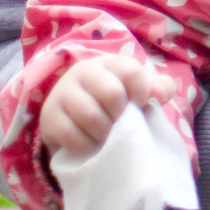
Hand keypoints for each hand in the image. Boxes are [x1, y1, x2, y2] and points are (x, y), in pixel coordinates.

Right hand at [39, 54, 160, 158]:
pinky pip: (71, 135)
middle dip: (121, 116)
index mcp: (109, 63)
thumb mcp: (138, 92)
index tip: (142, 106)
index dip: (142, 93)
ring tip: (107, 137)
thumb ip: (159, 88)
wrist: (74, 120)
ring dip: (104, 134)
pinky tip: (91, 145)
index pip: (131, 72)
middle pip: (112, 94)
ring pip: (91, 116)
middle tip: (120, 125)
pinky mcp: (49, 118)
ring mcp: (62, 94)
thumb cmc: (115, 104)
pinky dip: (86, 145)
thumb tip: (161, 93)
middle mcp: (82, 72)